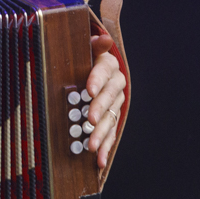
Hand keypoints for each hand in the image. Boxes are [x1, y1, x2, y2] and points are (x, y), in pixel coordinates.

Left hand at [84, 34, 126, 168]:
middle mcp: (115, 85)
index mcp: (108, 66)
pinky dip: (105, 147)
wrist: (91, 70)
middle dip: (99, 110)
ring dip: (101, 133)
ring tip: (91, 145)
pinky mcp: (112, 119)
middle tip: (89, 120)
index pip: (104, 71)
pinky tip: (98, 160)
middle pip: (109, 98)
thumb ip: (92, 45)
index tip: (87, 89)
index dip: (96, 80)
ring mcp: (115, 104)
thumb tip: (103, 38)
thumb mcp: (85, 50)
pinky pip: (111, 134)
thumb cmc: (84, 59)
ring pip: (110, 119)